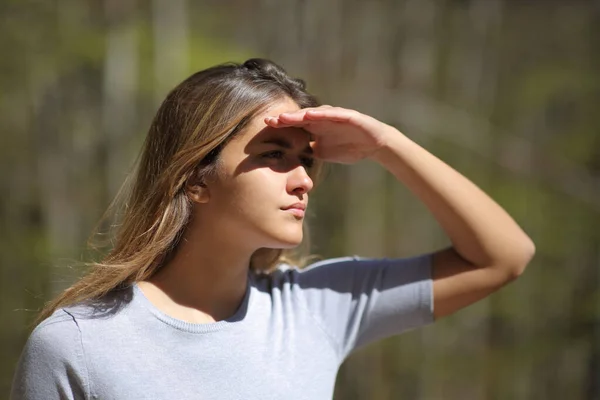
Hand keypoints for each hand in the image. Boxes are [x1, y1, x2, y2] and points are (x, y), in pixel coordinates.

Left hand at [264, 106, 396, 163]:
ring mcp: (335, 116)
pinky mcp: (348, 116)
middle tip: (268, 120)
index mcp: (316, 127)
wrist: (374, 146)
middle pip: (300, 117)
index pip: (295, 125)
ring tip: (285, 117)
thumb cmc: (349, 147)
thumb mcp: (323, 152)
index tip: (265, 127)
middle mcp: (323, 119)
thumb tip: (290, 160)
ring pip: (314, 113)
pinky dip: (322, 113)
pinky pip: (334, 114)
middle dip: (285, 119)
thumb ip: (309, 152)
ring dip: (299, 115)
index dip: (281, 125)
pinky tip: (311, 114)